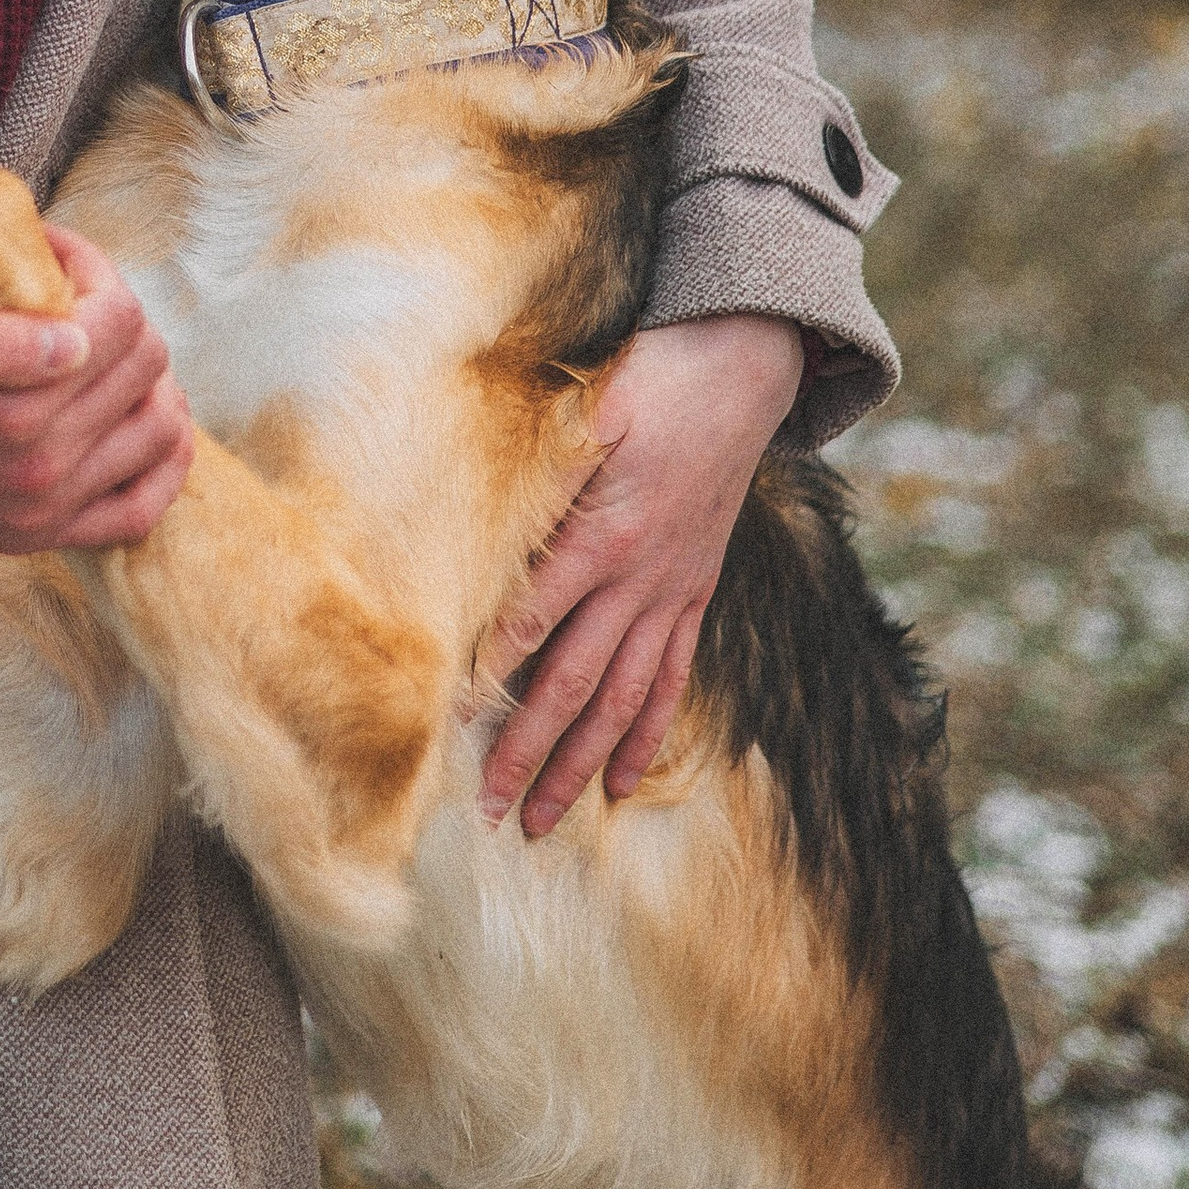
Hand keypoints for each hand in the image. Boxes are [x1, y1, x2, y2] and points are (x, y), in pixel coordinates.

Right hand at [0, 227, 193, 553]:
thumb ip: (3, 311)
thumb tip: (68, 271)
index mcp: (5, 391)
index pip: (113, 319)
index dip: (89, 270)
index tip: (55, 260)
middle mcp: (29, 454)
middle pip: (144, 358)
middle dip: (121, 315)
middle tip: (84, 303)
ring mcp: (41, 501)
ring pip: (162, 422)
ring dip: (150, 381)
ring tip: (115, 359)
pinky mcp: (46, 535)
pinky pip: (145, 505)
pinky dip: (163, 462)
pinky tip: (148, 422)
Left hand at [476, 314, 803, 839]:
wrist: (742, 367)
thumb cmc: (652, 379)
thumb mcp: (589, 412)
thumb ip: (541, 475)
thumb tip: (475, 519)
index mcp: (601, 536)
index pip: (531, 625)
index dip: (488, 678)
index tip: (446, 729)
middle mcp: (639, 579)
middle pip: (573, 685)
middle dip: (528, 753)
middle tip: (487, 813)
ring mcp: (671, 592)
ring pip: (622, 699)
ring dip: (580, 765)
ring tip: (544, 820)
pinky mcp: (695, 593)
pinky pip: (671, 679)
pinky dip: (645, 735)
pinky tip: (620, 782)